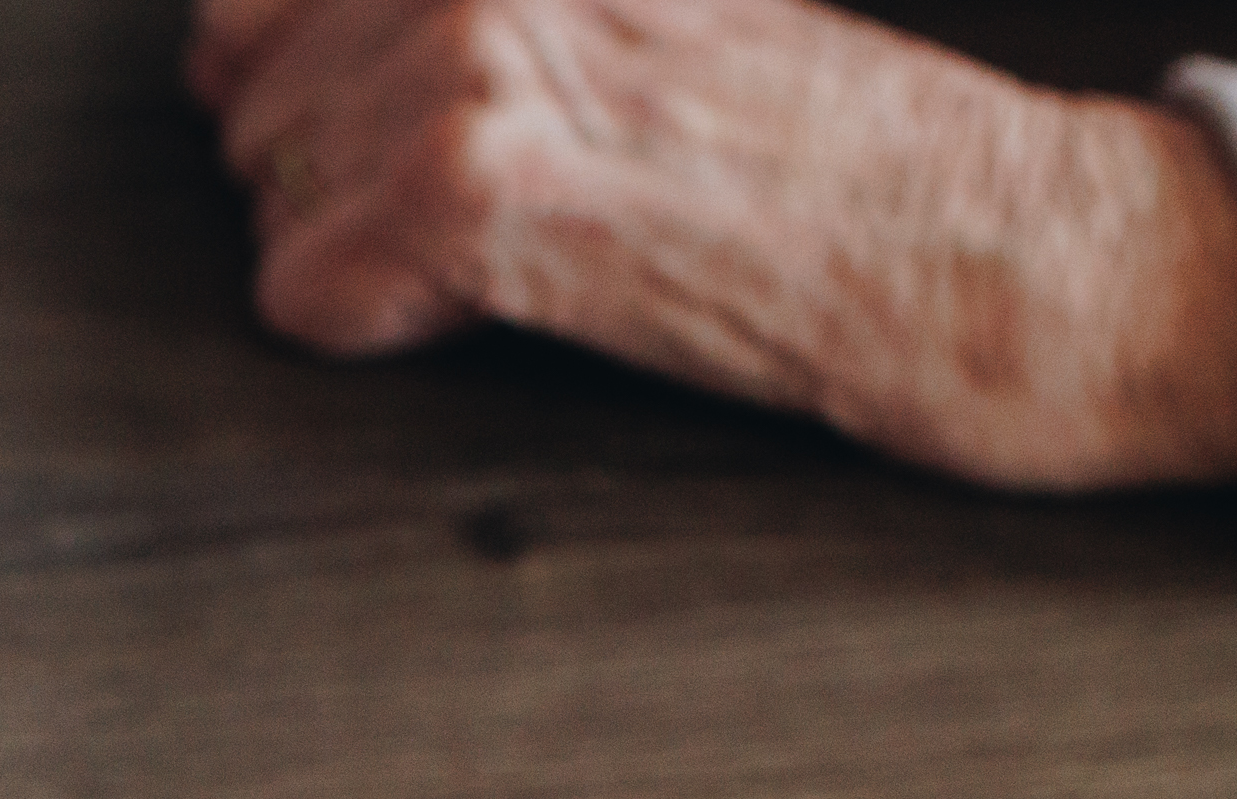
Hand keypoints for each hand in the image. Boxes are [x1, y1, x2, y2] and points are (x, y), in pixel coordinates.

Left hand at [186, 0, 1236, 490]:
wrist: (988, 235)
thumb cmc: (834, 146)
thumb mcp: (639, 19)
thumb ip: (475, 17)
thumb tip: (248, 55)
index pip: (258, 3)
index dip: (312, 98)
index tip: (411, 146)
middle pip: (253, 103)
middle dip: (339, 186)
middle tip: (509, 216)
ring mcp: (473, 58)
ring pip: (276, 194)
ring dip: (373, 258)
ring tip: (533, 251)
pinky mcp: (475, 186)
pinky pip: (304, 290)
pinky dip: (382, 327)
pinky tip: (506, 304)